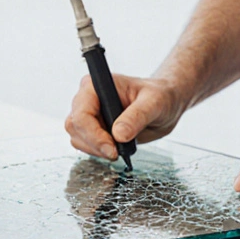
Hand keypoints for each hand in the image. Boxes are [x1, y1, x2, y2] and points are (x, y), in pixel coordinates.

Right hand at [65, 74, 185, 158]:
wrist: (164, 104)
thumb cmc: (160, 96)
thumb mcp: (154, 103)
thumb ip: (136, 117)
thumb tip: (119, 135)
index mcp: (96, 85)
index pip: (81, 113)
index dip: (93, 135)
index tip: (112, 148)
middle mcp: (87, 98)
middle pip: (74, 127)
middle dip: (94, 144)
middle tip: (116, 153)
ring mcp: (88, 114)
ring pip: (77, 138)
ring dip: (96, 150)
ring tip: (120, 149)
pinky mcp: (93, 128)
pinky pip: (85, 144)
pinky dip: (98, 152)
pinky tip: (116, 148)